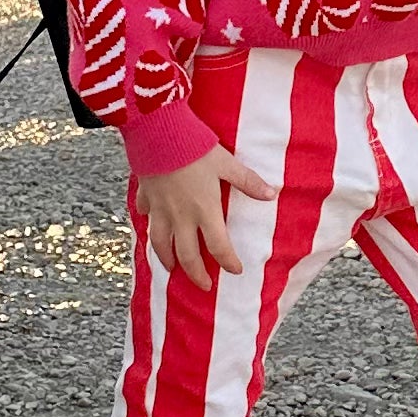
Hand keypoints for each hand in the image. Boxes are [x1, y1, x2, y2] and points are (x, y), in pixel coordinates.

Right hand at [133, 142, 275, 290]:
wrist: (158, 131)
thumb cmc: (194, 146)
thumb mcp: (226, 163)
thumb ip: (248, 181)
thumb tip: (272, 194)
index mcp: (204, 210)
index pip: (218, 247)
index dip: (228, 262)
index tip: (236, 270)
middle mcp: (180, 216)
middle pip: (186, 255)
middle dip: (196, 274)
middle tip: (203, 285)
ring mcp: (160, 208)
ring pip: (160, 243)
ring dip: (166, 259)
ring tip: (171, 269)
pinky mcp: (146, 195)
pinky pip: (145, 216)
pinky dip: (148, 224)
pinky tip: (150, 224)